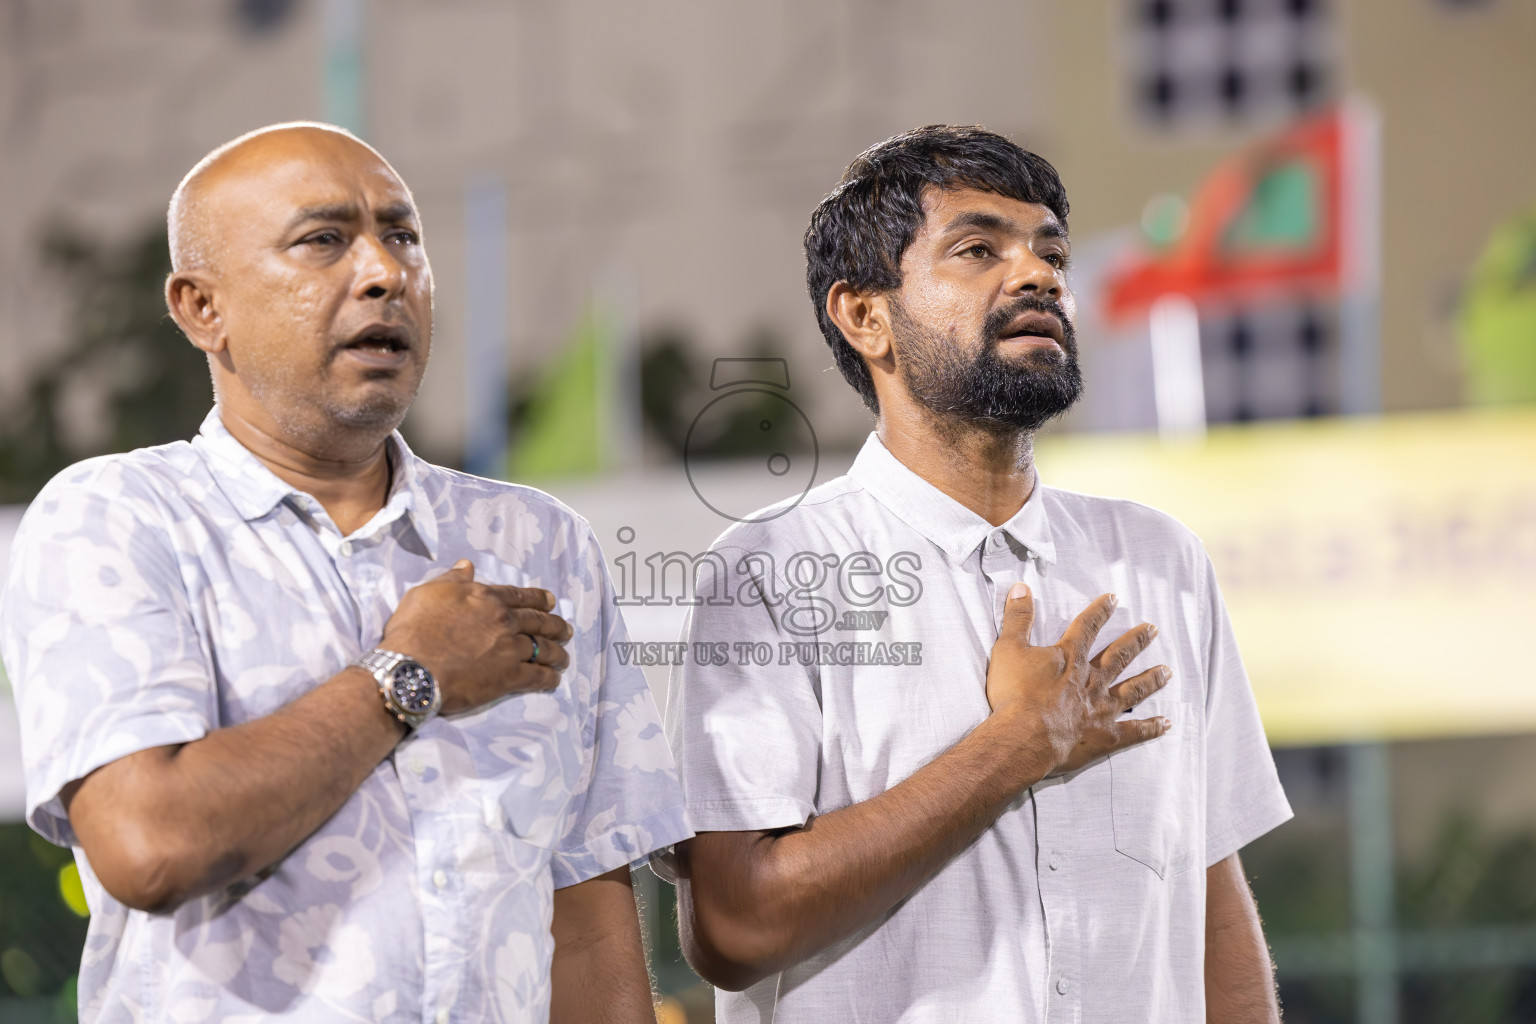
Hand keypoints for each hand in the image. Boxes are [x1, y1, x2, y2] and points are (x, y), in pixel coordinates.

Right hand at [380, 560, 572, 713]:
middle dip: (555, 625)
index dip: (538, 599)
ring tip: (564, 657)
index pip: (519, 596)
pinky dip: (549, 678)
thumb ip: (451, 580)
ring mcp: (510, 649)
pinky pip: (537, 676)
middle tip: (566, 629)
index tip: (551, 601)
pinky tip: (554, 679)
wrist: (410, 668)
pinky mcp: (509, 677)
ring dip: (557, 653)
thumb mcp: (427, 593)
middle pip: (538, 621)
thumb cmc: (412, 630)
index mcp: (486, 598)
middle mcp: (504, 620)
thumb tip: (466, 565)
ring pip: (544, 648)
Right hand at [985, 583, 1169, 775]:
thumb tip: (1022, 588)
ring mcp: (1101, 708)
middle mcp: (1091, 680)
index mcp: (1070, 658)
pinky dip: (1151, 728)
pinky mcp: (1105, 736)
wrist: (1024, 736)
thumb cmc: (1014, 695)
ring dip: (1150, 679)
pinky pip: (1134, 731)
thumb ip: (1017, 618)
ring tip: (1167, 671)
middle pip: (1119, 656)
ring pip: (1132, 691)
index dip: (1100, 611)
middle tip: (1152, 629)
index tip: (1114, 599)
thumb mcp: (1008, 649)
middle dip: (1136, 641)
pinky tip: (1165, 723)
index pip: (1088, 627)